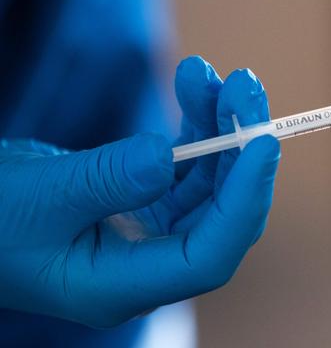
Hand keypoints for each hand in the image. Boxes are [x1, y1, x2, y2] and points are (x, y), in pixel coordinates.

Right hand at [0, 56, 279, 326]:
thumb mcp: (39, 199)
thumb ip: (105, 180)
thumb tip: (164, 155)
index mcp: (123, 284)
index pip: (210, 253)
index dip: (245, 199)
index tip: (263, 140)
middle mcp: (148, 262)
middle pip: (222, 210)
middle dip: (239, 145)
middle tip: (244, 85)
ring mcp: (150, 231)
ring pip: (209, 180)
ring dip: (219, 124)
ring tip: (210, 73)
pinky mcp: (144, 201)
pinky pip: (187, 163)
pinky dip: (195, 124)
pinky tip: (194, 86)